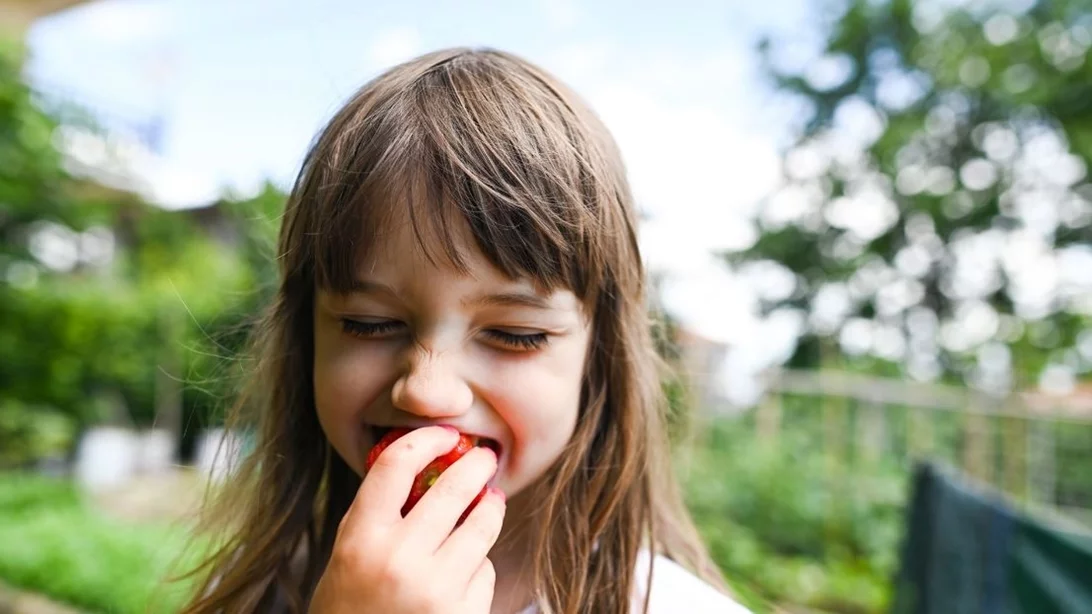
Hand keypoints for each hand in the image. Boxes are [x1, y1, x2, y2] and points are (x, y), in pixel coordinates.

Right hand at [309, 426, 505, 613]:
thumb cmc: (349, 608)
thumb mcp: (346, 556)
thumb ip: (377, 514)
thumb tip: (423, 464)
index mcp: (361, 539)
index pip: (395, 466)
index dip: (425, 439)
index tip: (445, 434)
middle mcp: (399, 560)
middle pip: (452, 488)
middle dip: (476, 465)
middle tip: (485, 457)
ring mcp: (436, 590)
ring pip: (481, 527)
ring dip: (489, 509)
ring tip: (490, 501)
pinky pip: (485, 572)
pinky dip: (478, 568)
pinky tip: (462, 574)